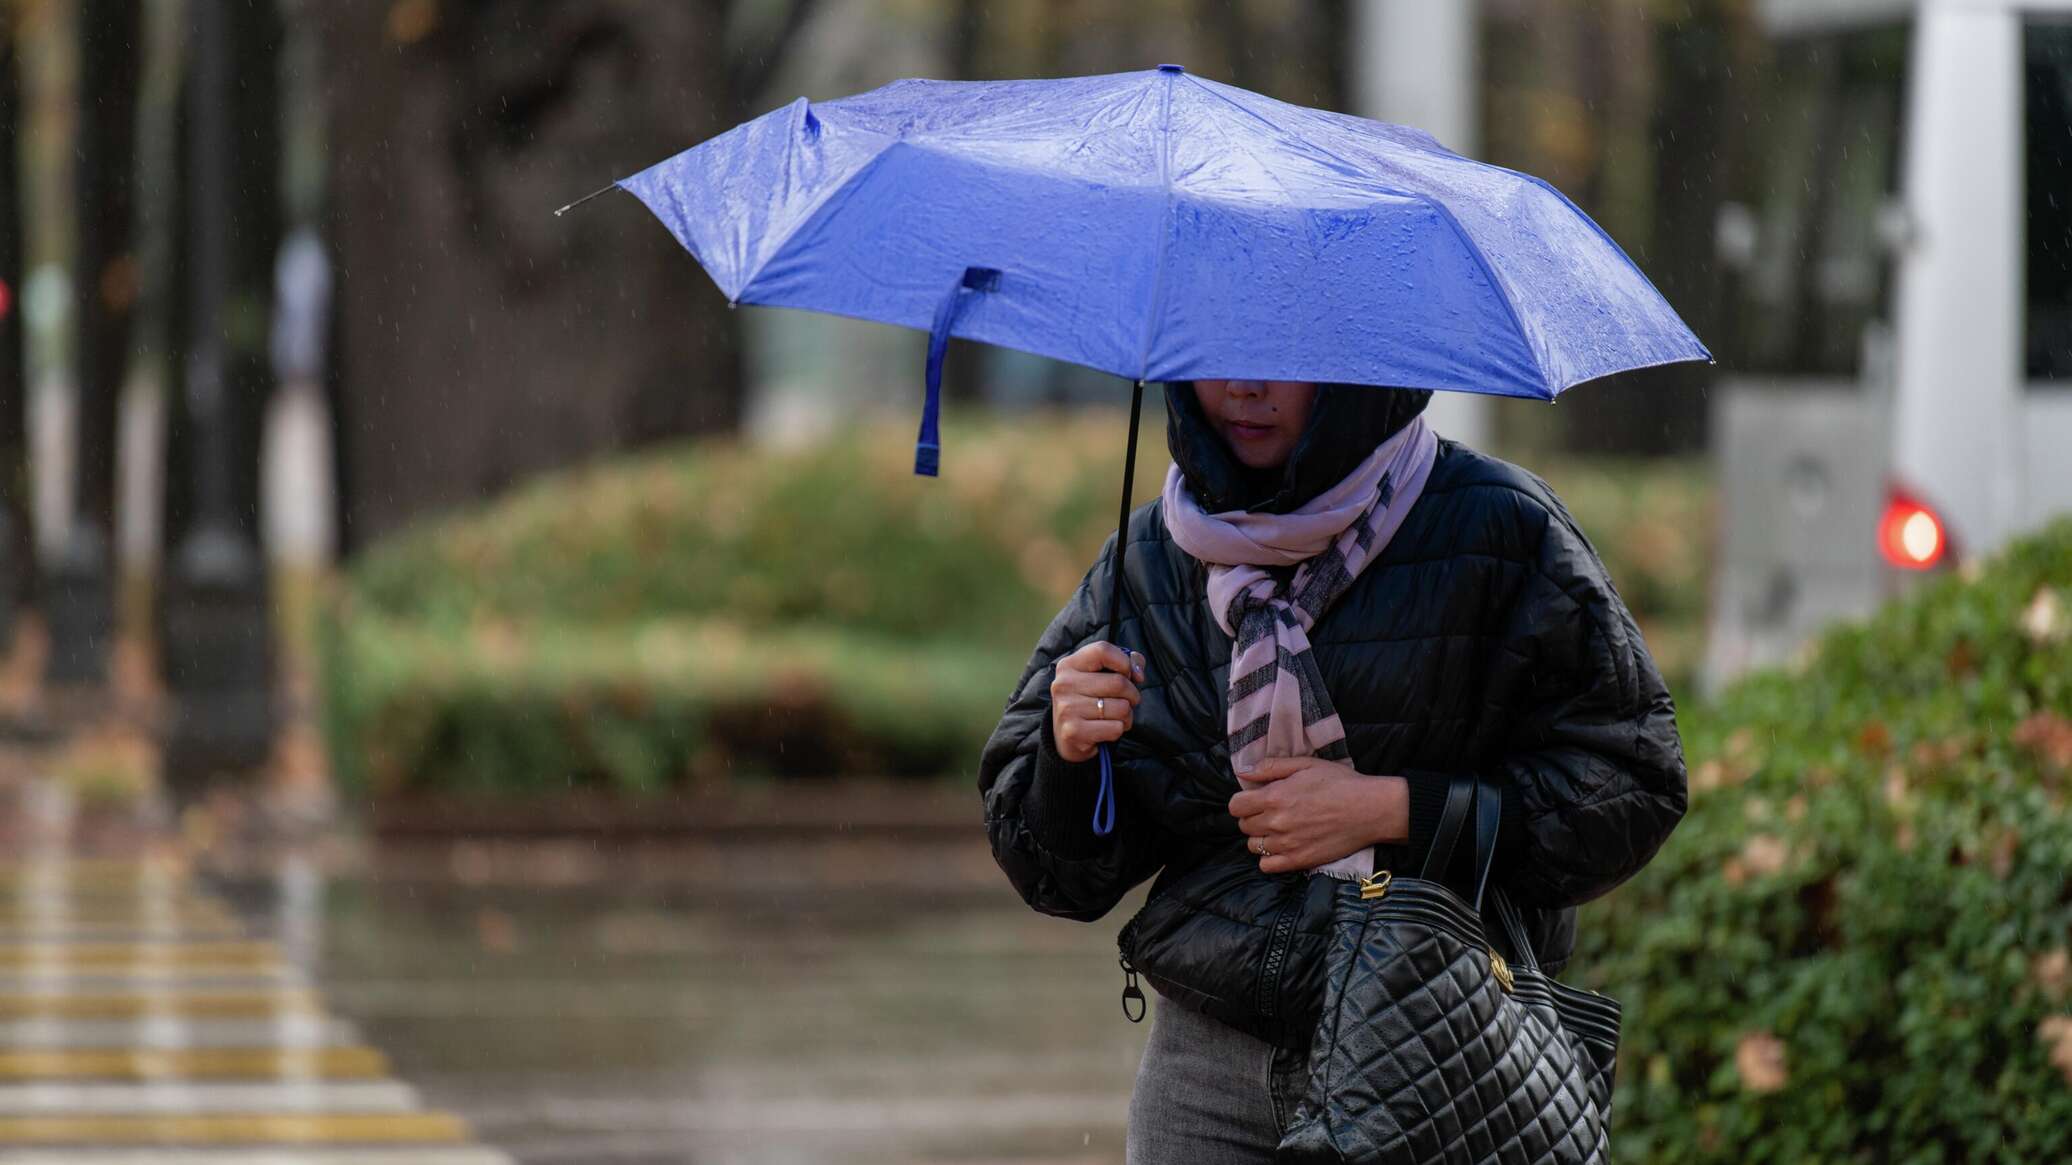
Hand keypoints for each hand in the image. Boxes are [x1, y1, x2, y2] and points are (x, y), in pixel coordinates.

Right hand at [1049, 641, 1146, 763]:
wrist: (1067, 737)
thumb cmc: (1091, 701)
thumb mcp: (1101, 676)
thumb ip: (1126, 663)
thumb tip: (1138, 673)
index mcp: (1069, 665)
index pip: (1103, 650)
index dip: (1124, 662)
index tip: (1128, 675)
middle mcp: (1064, 684)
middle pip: (1118, 682)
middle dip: (1132, 695)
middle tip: (1126, 701)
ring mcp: (1067, 708)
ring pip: (1121, 708)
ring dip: (1126, 716)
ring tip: (1114, 717)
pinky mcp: (1074, 731)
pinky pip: (1116, 728)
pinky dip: (1119, 730)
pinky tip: (1106, 730)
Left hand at [1228, 756, 1408, 873]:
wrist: (1370, 809)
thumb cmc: (1340, 782)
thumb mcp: (1306, 764)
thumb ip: (1270, 767)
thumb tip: (1242, 772)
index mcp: (1274, 797)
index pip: (1235, 806)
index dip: (1243, 802)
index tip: (1255, 800)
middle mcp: (1276, 823)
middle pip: (1244, 826)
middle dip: (1253, 818)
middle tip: (1271, 812)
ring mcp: (1286, 845)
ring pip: (1254, 846)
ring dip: (1261, 837)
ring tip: (1279, 829)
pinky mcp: (1299, 861)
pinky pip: (1267, 866)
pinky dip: (1270, 858)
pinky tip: (1283, 847)